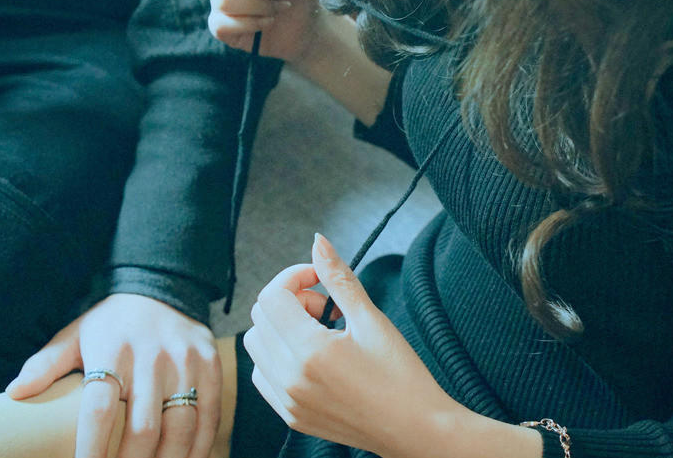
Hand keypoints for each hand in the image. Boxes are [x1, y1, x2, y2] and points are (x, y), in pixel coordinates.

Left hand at [7, 294, 221, 457]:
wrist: (162, 288)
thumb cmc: (110, 323)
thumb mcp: (74, 335)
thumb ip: (45, 364)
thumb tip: (14, 393)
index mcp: (112, 350)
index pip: (100, 408)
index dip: (92, 447)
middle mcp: (152, 356)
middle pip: (143, 427)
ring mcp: (186, 362)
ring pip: (180, 427)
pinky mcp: (211, 366)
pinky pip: (209, 416)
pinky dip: (200, 448)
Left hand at [243, 234, 464, 457]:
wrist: (416, 430)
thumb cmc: (402, 376)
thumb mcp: (372, 319)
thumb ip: (339, 278)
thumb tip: (318, 242)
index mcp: (310, 352)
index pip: (272, 297)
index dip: (294, 277)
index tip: (321, 279)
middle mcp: (290, 379)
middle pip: (260, 317)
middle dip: (290, 300)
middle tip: (327, 307)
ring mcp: (287, 401)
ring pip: (256, 345)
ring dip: (281, 328)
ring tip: (321, 333)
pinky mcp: (290, 416)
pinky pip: (262, 375)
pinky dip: (277, 356)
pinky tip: (311, 356)